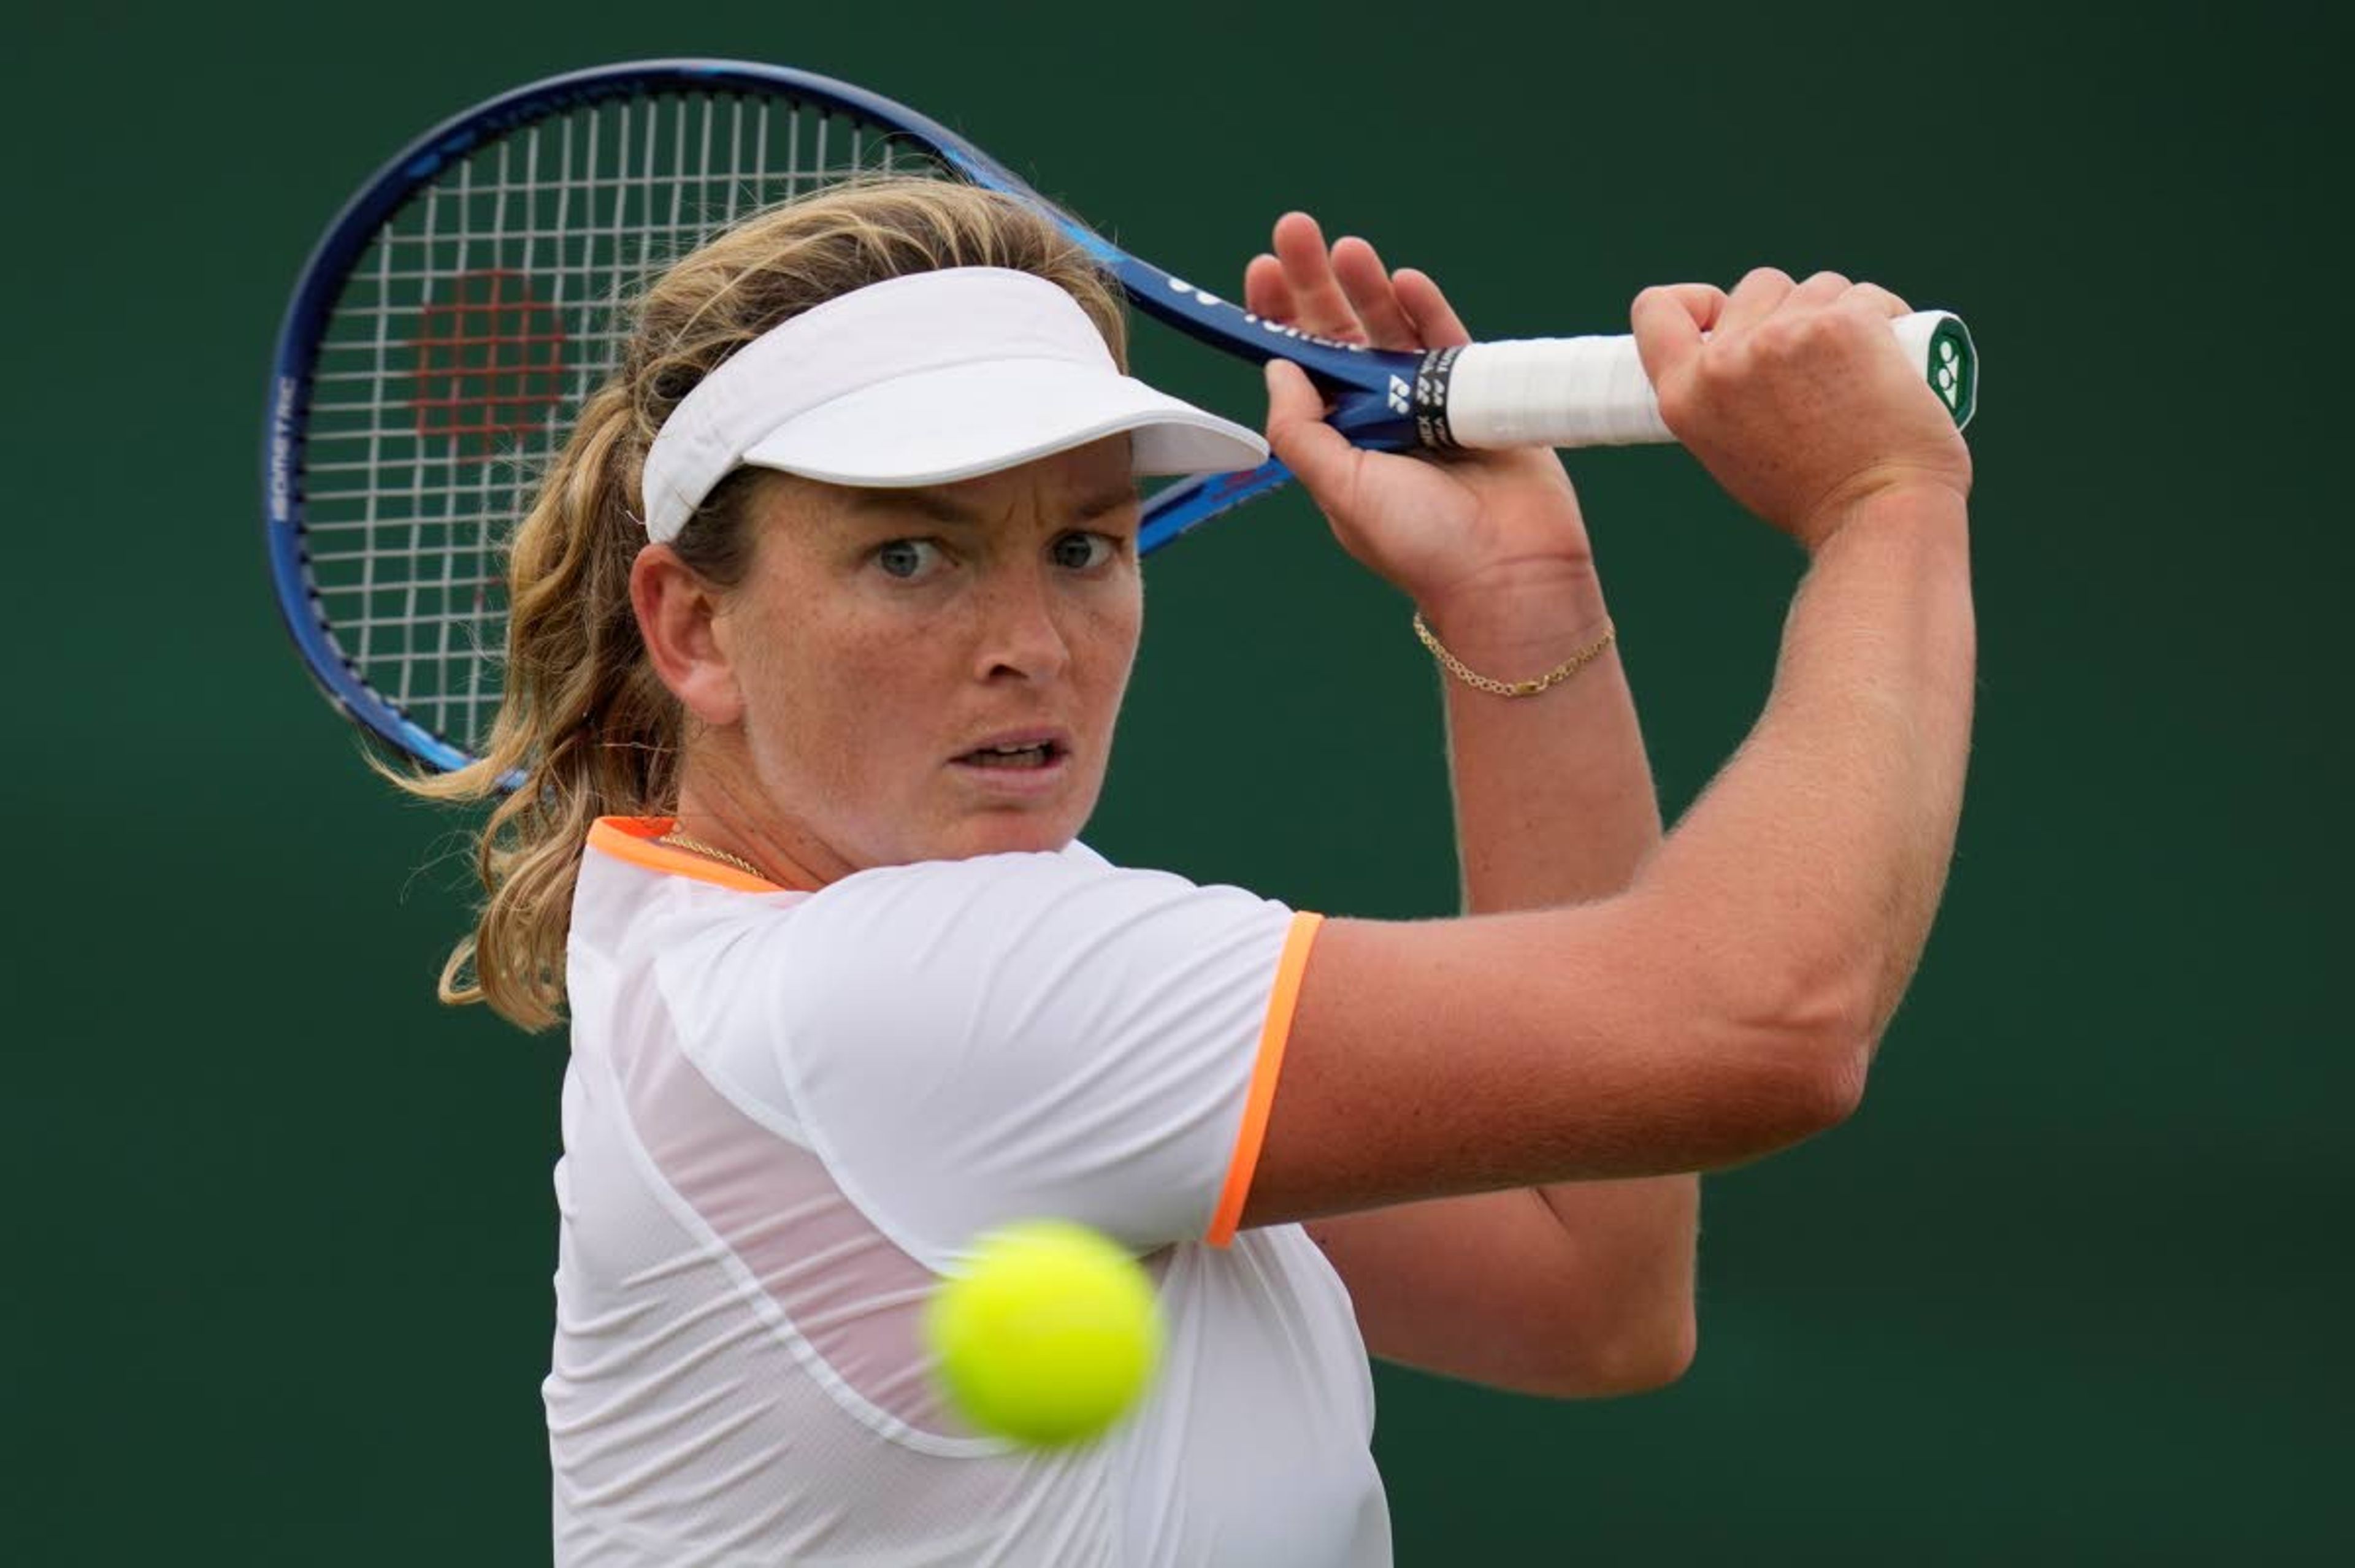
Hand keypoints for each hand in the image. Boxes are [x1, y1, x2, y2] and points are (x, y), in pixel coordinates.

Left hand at [1250, 213, 1594, 620]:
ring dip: (1366, 286)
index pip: (1300, 367)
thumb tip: (1276, 367)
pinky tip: (1403, 280)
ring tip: (1345, 247)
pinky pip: (1448, 340)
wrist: (1509, 574)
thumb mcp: (1340, 489)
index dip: (1278, 318)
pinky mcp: (1478, 394)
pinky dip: (1425, 310)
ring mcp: (1429, 401)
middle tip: (1295, 229)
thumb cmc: (1423, 546)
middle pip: (1339, 334)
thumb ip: (1301, 430)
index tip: (1262, 272)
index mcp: (1339, 439)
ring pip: (1389, 329)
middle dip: (1314, 281)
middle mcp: (1380, 414)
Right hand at [1631, 270, 1973, 551]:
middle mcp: (1725, 362)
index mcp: (1685, 397)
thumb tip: (1746, 350)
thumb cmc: (1813, 498)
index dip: (1698, 302)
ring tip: (1859, 371)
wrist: (1875, 517)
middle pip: (1757, 287)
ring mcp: (1783, 338)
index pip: (1657, 309)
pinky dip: (1885, 317)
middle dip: (1791, 310)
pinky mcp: (1843, 324)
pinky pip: (1866, 296)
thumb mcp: (1731, 452)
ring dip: (1841, 313)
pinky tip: (1892, 355)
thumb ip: (1723, 396)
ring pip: (1817, 286)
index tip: (1728, 317)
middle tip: (1819, 366)